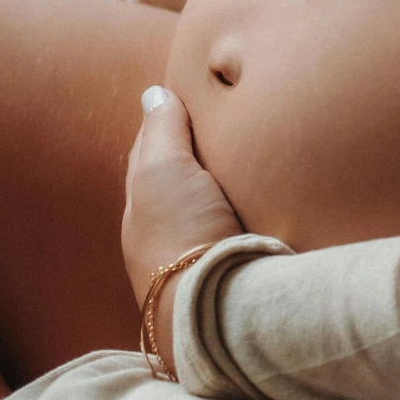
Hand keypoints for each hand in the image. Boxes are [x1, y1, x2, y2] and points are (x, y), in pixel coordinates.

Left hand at [123, 86, 243, 376]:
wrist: (217, 306)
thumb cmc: (181, 234)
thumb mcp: (162, 171)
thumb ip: (160, 131)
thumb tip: (152, 94)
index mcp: (141, 206)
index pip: (150, 150)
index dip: (166, 120)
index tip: (187, 93)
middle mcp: (163, 231)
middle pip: (176, 177)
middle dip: (189, 150)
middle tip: (216, 115)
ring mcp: (195, 253)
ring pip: (203, 202)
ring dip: (216, 180)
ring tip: (243, 150)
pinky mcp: (230, 266)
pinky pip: (232, 221)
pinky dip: (238, 202)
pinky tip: (258, 194)